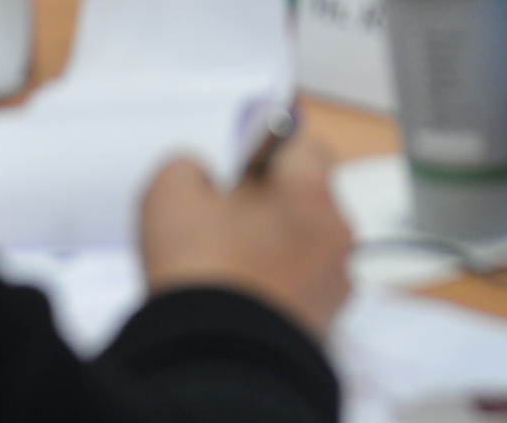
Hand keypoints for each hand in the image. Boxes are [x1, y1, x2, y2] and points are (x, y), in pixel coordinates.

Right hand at [137, 131, 350, 339]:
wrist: (218, 364)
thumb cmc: (201, 270)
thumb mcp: (169, 193)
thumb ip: (188, 167)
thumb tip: (202, 176)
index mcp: (312, 188)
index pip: (300, 141)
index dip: (261, 146)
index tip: (234, 162)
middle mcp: (337, 232)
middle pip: (304, 197)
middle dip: (267, 201)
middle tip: (220, 216)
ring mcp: (335, 283)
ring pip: (302, 245)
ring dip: (272, 246)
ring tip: (224, 264)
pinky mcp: (323, 325)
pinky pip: (299, 288)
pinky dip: (274, 287)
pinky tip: (237, 296)